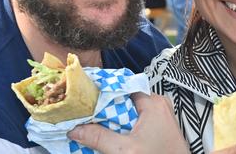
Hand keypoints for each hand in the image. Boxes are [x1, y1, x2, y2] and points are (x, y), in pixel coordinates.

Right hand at [68, 93, 188, 153]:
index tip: (84, 96)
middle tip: (84, 112)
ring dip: (112, 118)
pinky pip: (136, 120)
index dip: (102, 91)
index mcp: (153, 103)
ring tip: (92, 122)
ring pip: (129, 110)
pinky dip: (123, 125)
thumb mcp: (124, 151)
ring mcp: (160, 116)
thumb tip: (74, 129)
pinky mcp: (160, 128)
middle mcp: (158, 104)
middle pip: (124, 99)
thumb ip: (99, 138)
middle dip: (105, 107)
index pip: (122, 87)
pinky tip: (109, 132)